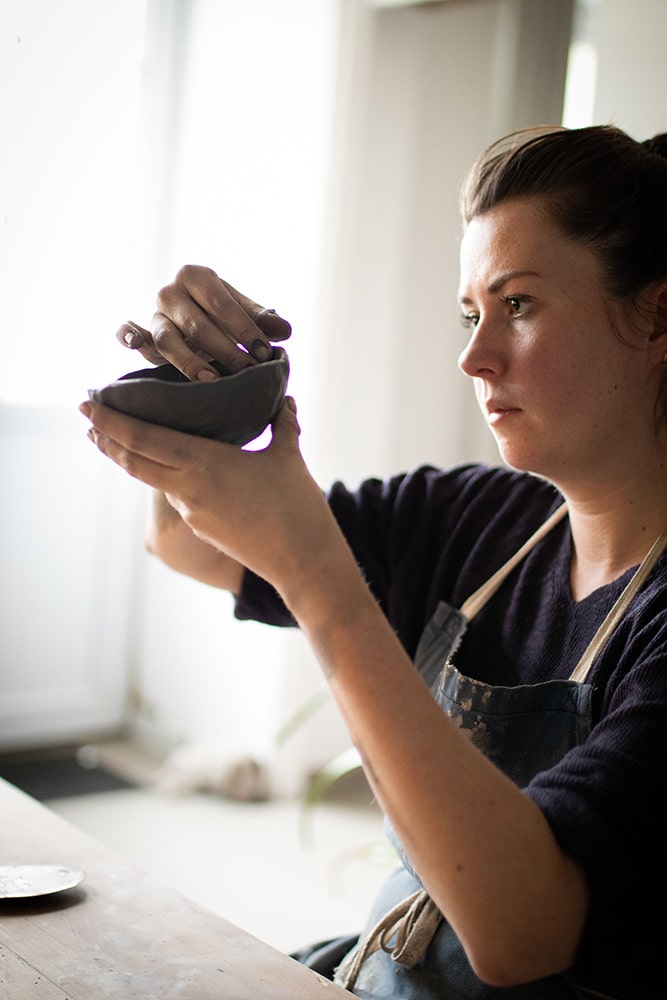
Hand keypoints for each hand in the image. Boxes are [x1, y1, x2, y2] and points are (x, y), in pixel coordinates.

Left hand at [79, 397, 335, 594]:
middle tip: (87, 416)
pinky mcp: (200, 528)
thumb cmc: (298, 505)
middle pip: (133, 460)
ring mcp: (191, 512)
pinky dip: (166, 476)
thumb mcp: (289, 455)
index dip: (111, 421)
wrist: (301, 561)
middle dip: (106, 438)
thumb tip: (283, 398)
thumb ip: (281, 423)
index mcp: (204, 462)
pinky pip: (177, 495)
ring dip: (133, 458)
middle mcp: (188, 487)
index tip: (88, 404)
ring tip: (123, 438)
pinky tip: (174, 468)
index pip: (144, 438)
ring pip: (153, 479)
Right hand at [116, 265, 291, 380]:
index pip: (222, 304)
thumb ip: (263, 321)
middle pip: (197, 325)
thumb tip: (284, 331)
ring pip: (166, 338)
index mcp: (196, 276)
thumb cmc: (222, 316)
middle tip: (246, 373)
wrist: (194, 317)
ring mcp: (153, 313)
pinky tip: (132, 343)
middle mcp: (170, 292)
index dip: (244, 329)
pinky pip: (129, 333)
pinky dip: (127, 335)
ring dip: (189, 361)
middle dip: (224, 351)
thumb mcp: (244, 313)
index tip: (264, 354)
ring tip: (210, 380)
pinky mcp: (141, 333)